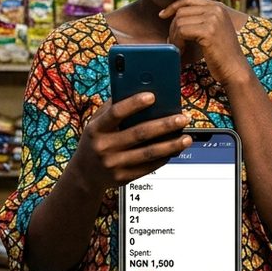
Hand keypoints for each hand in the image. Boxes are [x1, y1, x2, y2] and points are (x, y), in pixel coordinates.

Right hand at [72, 92, 191, 190]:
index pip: (115, 113)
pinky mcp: (124, 178)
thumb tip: (139, 92)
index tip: (153, 96)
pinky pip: (149, 166)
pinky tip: (175, 149)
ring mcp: (114, 164)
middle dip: (164, 125)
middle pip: (139, 133)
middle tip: (182, 118)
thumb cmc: (95, 141)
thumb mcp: (96, 123)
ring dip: (171, 145)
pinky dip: (165, 157)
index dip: (134, 104)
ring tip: (186, 138)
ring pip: (148, 153)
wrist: (85, 174)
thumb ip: (113, 108)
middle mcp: (104, 147)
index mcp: (96, 129)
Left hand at [159, 0, 252, 85]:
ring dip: (175, 37)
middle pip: (181, 11)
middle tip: (175, 43)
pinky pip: (182, 31)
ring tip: (180, 48)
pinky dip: (177, 42)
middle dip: (173, 28)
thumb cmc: (222, 54)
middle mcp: (217, 9)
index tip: (162, 15)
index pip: (189, 0)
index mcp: (218, 7)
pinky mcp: (208, 31)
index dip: (173, 6)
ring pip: (179, 21)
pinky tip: (182, 51)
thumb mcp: (213, 30)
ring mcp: (213, 19)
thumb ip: (200, 19)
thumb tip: (173, 15)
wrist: (235, 69)